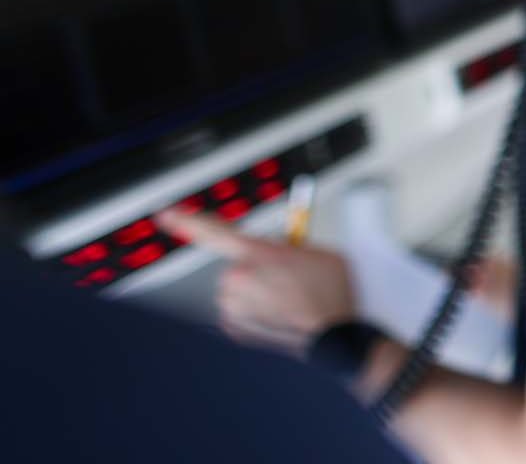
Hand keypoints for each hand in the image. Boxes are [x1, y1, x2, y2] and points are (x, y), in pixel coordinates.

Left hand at [156, 209, 356, 355]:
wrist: (332, 336)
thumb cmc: (329, 296)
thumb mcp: (320, 253)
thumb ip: (291, 245)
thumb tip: (278, 248)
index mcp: (257, 253)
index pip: (212, 231)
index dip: (185, 220)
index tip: (166, 215)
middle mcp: (238, 278)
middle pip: (236, 265)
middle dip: (257, 269)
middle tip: (286, 279)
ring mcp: (233, 305)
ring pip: (237, 289)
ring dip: (256, 292)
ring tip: (287, 300)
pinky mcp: (233, 327)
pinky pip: (238, 311)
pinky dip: (254, 312)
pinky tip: (279, 315)